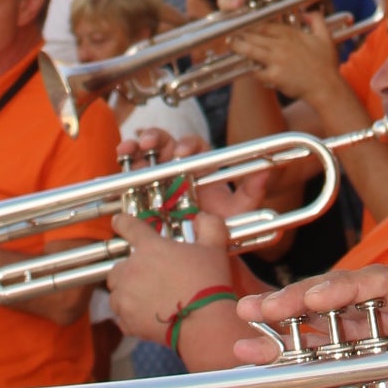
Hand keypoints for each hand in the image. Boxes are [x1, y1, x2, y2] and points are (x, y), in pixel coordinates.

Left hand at [107, 208, 235, 339]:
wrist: (204, 322)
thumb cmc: (209, 283)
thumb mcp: (215, 247)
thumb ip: (209, 225)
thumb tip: (202, 218)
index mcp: (150, 248)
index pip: (129, 227)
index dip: (122, 222)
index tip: (117, 222)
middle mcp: (131, 269)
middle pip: (118, 267)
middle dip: (128, 271)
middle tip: (147, 278)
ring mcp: (126, 295)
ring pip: (116, 292)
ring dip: (126, 294)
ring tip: (146, 299)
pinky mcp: (127, 319)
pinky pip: (121, 316)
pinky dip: (129, 316)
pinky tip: (146, 317)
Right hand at [123, 124, 271, 220]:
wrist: (195, 248)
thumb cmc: (215, 225)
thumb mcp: (236, 212)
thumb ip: (251, 194)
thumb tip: (266, 175)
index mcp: (200, 166)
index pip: (195, 147)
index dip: (189, 145)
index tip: (183, 153)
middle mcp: (177, 165)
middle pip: (167, 142)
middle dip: (157, 138)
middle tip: (150, 144)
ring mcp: (157, 173)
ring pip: (146, 150)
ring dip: (137, 144)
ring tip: (129, 149)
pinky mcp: (139, 184)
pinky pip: (130, 166)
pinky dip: (124, 158)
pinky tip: (121, 158)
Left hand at [230, 11, 342, 102]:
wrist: (326, 87)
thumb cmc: (326, 64)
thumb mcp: (325, 37)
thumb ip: (317, 20)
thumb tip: (307, 12)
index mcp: (291, 35)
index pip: (266, 25)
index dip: (253, 23)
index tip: (245, 22)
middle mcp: (282, 45)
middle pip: (255, 36)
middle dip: (242, 33)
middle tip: (232, 32)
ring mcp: (277, 61)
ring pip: (252, 51)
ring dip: (240, 47)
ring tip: (232, 44)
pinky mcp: (274, 76)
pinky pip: (257, 71)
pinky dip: (252, 69)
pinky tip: (248, 66)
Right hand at [234, 267, 387, 387]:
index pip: (381, 284)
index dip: (344, 287)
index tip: (312, 298)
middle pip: (342, 301)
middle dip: (299, 303)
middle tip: (260, 309)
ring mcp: (380, 340)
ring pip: (325, 327)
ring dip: (286, 329)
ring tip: (247, 332)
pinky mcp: (368, 366)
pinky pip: (326, 357)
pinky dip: (296, 359)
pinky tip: (264, 360)